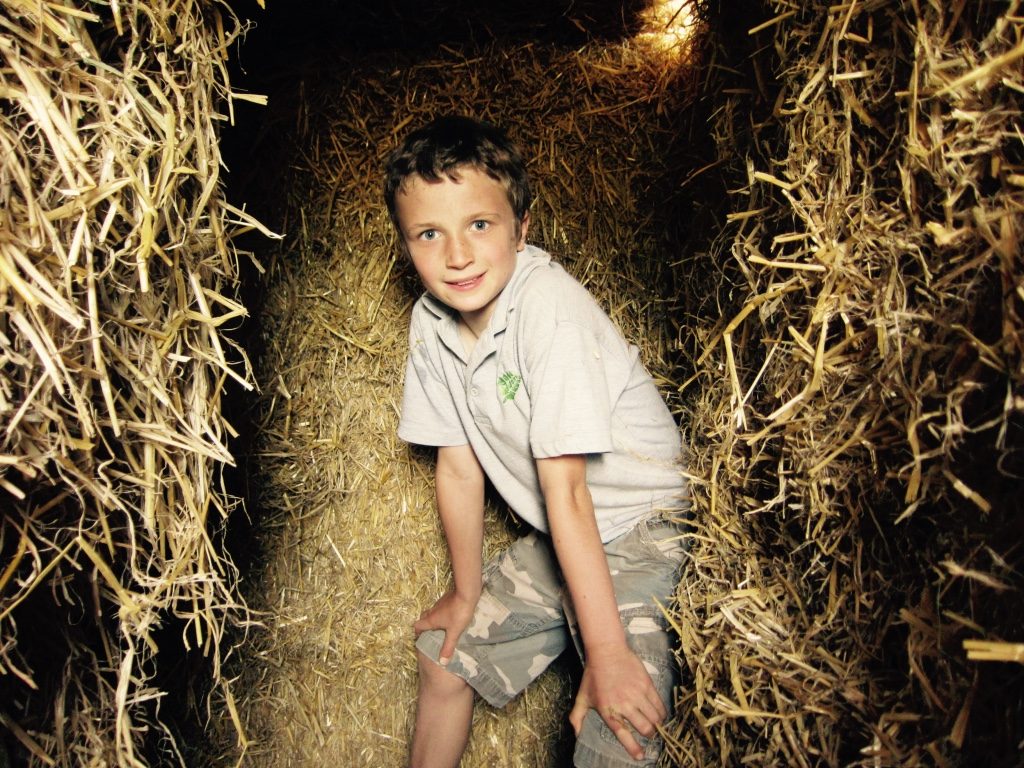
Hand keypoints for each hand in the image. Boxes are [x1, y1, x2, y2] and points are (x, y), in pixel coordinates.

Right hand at [413, 590, 478, 665]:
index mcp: (431, 620)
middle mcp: (432, 611)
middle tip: (431, 634)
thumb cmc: (459, 613)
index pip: (417, 626)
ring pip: (432, 613)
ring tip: (441, 628)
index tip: (420, 639)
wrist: (466, 593)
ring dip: (434, 620)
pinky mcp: (447, 599)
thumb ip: (448, 647)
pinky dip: (442, 614)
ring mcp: (439, 604)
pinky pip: (440, 608)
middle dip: (424, 626)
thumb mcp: (454, 632)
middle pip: (423, 618)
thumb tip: (442, 662)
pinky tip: (451, 618)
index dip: (417, 633)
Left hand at [569, 645, 666, 760]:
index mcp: (608, 709)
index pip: (623, 733)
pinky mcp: (646, 684)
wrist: (606, 651)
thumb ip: (577, 717)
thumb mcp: (582, 697)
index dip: (633, 747)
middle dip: (649, 735)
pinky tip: (660, 714)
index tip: (640, 756)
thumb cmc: (593, 675)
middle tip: (649, 735)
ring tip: (656, 725)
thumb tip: (576, 734)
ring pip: (654, 717)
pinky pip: (659, 703)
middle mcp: (624, 703)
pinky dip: (662, 712)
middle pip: (645, 728)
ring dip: (657, 725)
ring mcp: (637, 693)